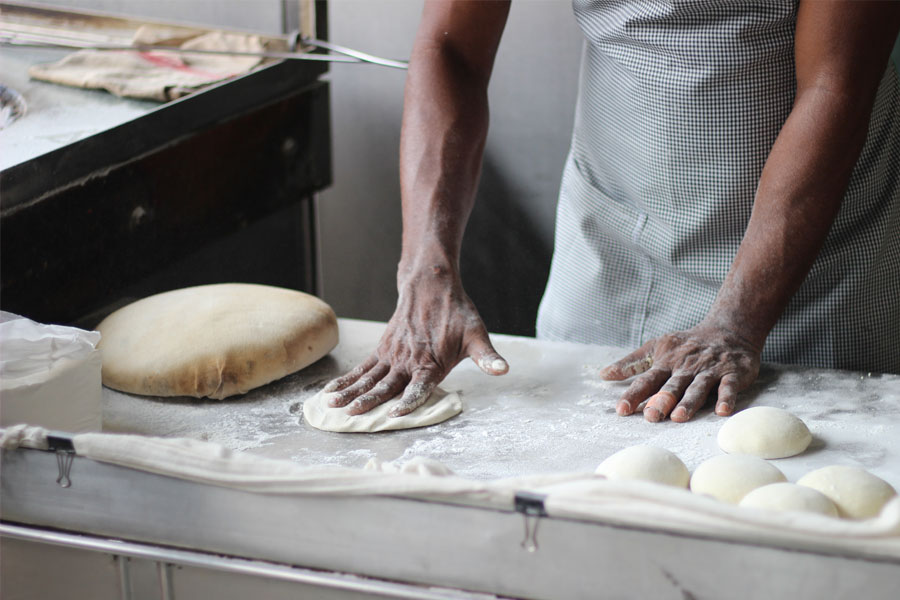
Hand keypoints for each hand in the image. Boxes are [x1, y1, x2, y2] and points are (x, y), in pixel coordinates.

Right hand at [322, 267, 507, 416]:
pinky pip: (362, 367)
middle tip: (351, 415)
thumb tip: (503, 370)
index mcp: (431, 362)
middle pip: (386, 385)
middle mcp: (408, 360)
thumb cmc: (457, 313)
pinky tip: (331, 392)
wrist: (431, 285)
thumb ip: (487, 357)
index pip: (418, 387)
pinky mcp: (383, 349)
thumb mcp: (477, 335)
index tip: (394, 414)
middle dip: (368, 401)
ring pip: (368, 378)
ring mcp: (392, 355)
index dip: (408, 401)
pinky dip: (347, 380)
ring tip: (332, 406)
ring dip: (350, 392)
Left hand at [599, 323, 760, 422]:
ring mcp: (710, 370)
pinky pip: (729, 386)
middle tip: (650, 416)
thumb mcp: (656, 347)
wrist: (729, 328)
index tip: (621, 409)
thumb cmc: (687, 344)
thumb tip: (603, 374)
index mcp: (666, 362)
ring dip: (689, 402)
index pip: (647, 380)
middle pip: (672, 385)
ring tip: (679, 417)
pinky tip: (722, 411)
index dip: (634, 394)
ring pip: (697, 387)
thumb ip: (632, 363)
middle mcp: (686, 367)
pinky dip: (726, 397)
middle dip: (661, 400)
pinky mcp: (733, 372)